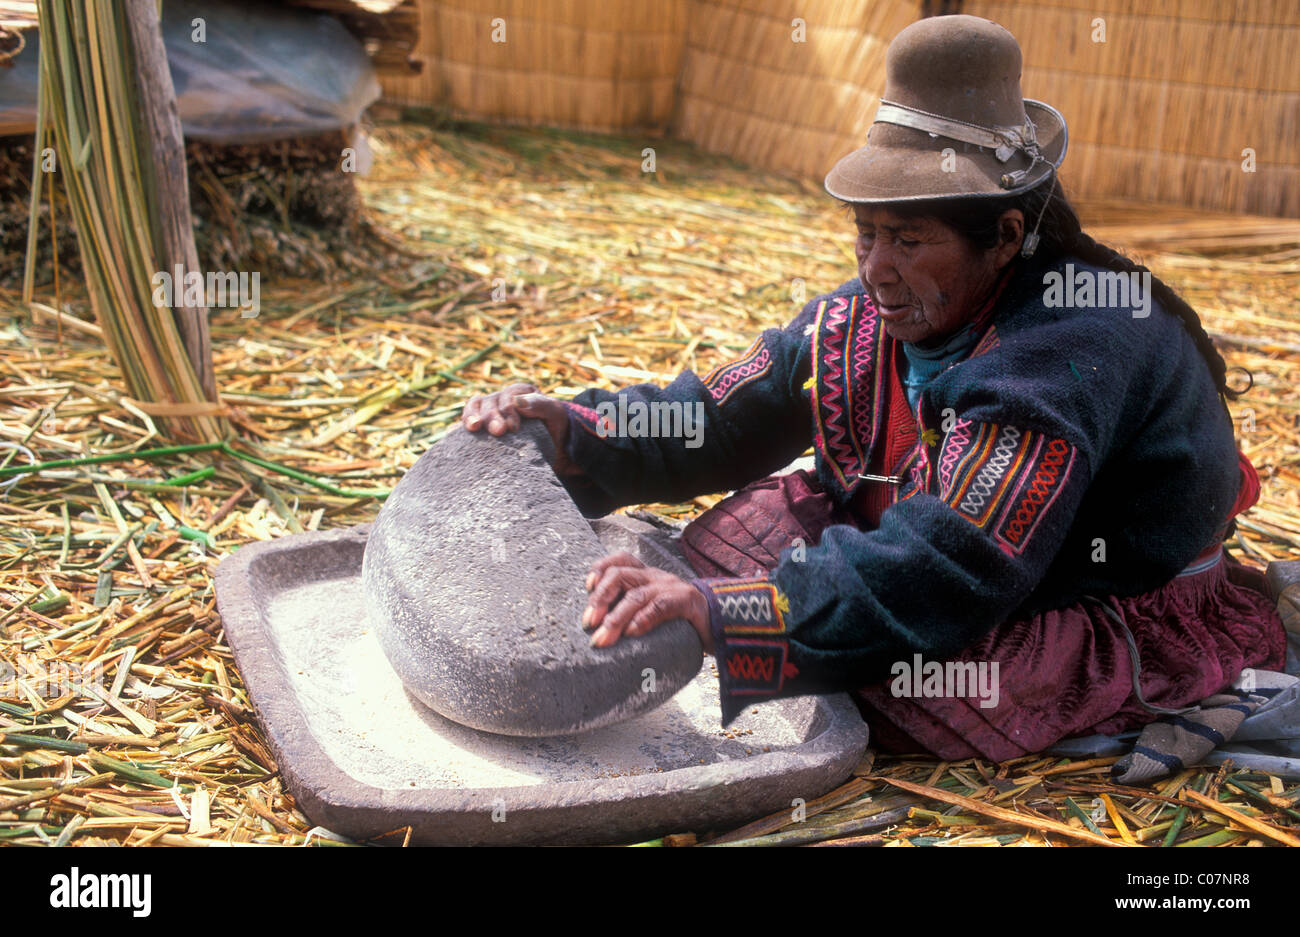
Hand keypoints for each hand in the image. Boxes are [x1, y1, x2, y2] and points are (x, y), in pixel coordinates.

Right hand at [461, 382, 581, 475]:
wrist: (552, 446)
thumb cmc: (554, 426)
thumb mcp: (555, 413)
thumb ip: (541, 404)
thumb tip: (518, 402)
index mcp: (519, 392)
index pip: (508, 396)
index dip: (508, 409)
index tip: (513, 428)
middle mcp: (501, 398)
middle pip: (489, 402)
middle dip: (491, 416)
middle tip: (498, 432)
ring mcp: (489, 411)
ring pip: (474, 407)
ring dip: (471, 416)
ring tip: (472, 428)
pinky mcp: (481, 426)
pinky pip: (467, 420)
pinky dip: (462, 425)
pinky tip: (459, 434)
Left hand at [582, 551, 712, 653]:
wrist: (726, 624)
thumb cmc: (683, 622)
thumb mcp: (655, 611)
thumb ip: (634, 613)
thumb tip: (601, 632)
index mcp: (648, 576)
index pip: (620, 560)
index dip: (600, 569)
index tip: (586, 588)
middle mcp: (658, 577)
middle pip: (621, 575)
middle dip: (600, 599)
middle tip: (588, 624)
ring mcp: (672, 588)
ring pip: (636, 595)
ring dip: (615, 618)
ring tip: (603, 639)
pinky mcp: (688, 602)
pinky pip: (661, 606)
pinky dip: (643, 619)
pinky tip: (633, 633)